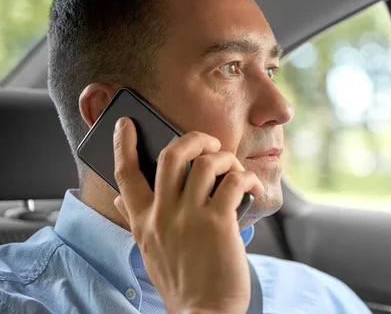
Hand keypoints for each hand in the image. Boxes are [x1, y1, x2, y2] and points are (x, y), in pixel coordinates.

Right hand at [112, 117, 263, 313]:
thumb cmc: (182, 283)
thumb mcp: (149, 252)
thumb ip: (137, 221)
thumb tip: (121, 200)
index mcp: (143, 222)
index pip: (125, 175)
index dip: (123, 144)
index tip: (127, 124)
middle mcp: (163, 214)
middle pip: (171, 155)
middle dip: (194, 139)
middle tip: (209, 144)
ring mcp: (190, 216)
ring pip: (207, 162)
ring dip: (227, 159)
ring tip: (236, 171)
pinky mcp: (218, 222)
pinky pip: (234, 182)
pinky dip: (247, 178)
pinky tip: (252, 187)